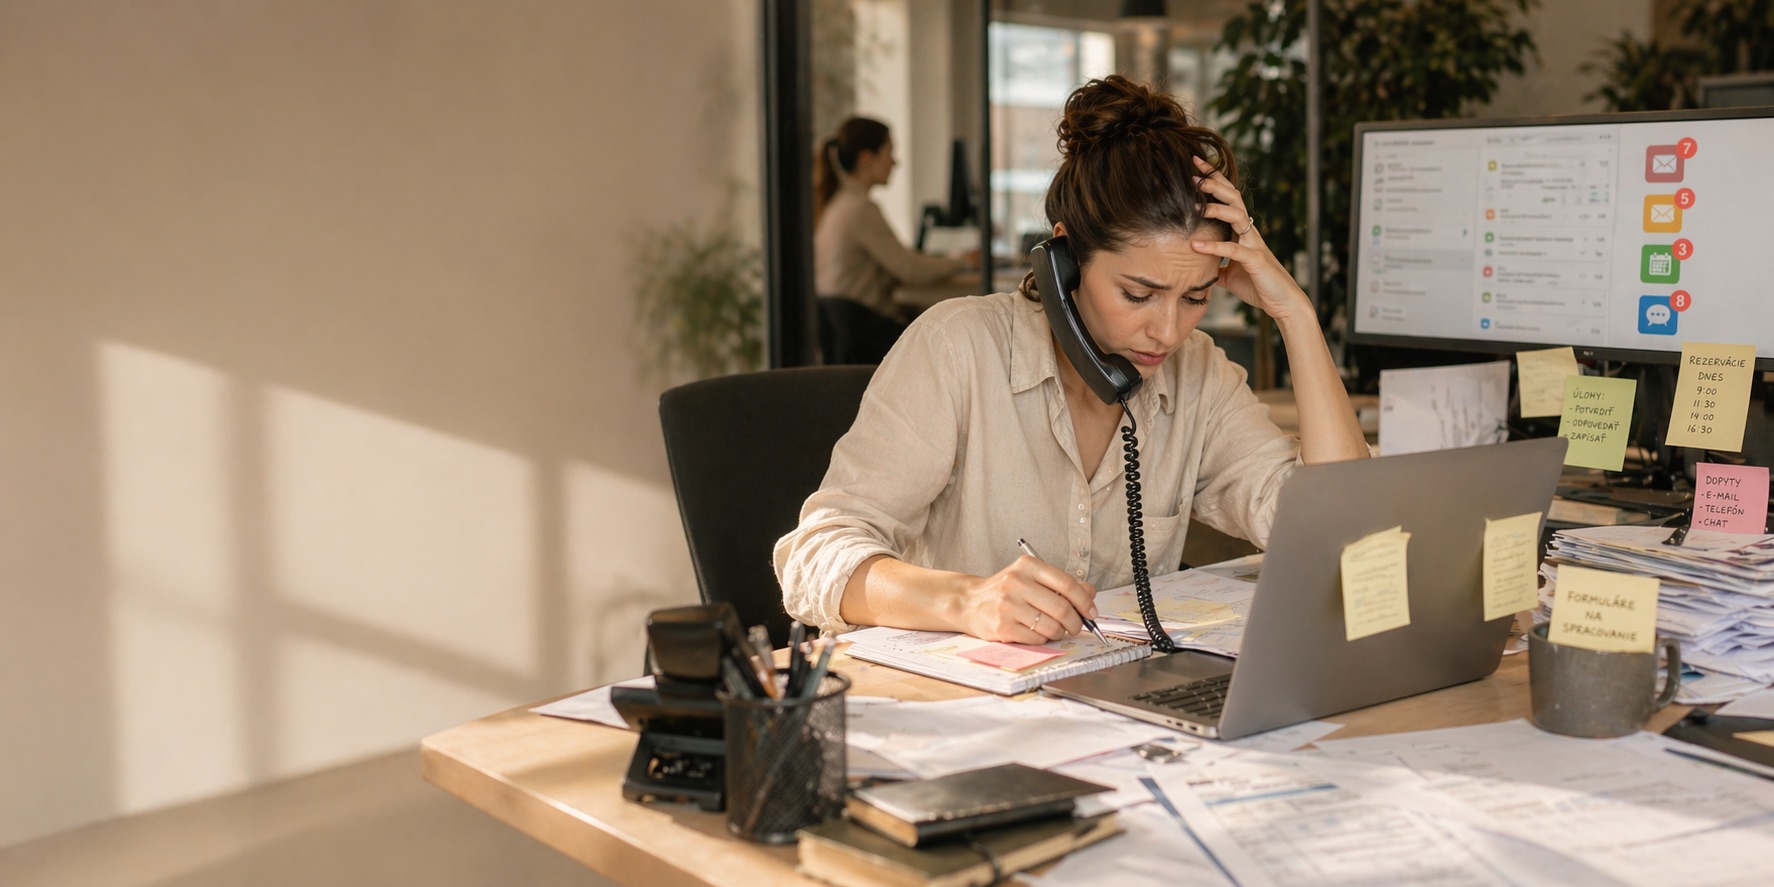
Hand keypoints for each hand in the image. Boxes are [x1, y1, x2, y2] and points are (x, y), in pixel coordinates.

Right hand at [955, 555, 1098, 643]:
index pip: (1067, 584)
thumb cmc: (1006, 591)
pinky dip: (1043, 640)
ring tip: (1055, 630)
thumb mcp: (1031, 578)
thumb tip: (1090, 593)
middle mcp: (1016, 582)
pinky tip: (1037, 633)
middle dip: (1075, 622)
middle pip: (1061, 608)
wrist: (969, 602)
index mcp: (1028, 566)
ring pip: (1050, 626)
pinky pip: (1036, 638)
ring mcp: (1007, 605)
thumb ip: (1061, 584)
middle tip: (1076, 626)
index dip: (1084, 601)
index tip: (1091, 612)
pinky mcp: (1002, 627)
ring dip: (1059, 632)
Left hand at [1187, 155, 1311, 325]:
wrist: (1282, 303)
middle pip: (1233, 199)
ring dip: (1216, 209)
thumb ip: (1215, 266)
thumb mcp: (1229, 274)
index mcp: (1242, 232)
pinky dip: (1214, 247)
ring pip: (1237, 216)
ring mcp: (1254, 244)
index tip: (1196, 165)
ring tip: (1195, 206)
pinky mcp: (1255, 260)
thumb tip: (1198, 267)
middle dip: (1214, 183)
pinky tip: (1195, 245)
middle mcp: (1249, 233)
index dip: (1214, 180)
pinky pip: (1233, 250)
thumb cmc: (1258, 286)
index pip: (1227, 199)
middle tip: (1193, 173)